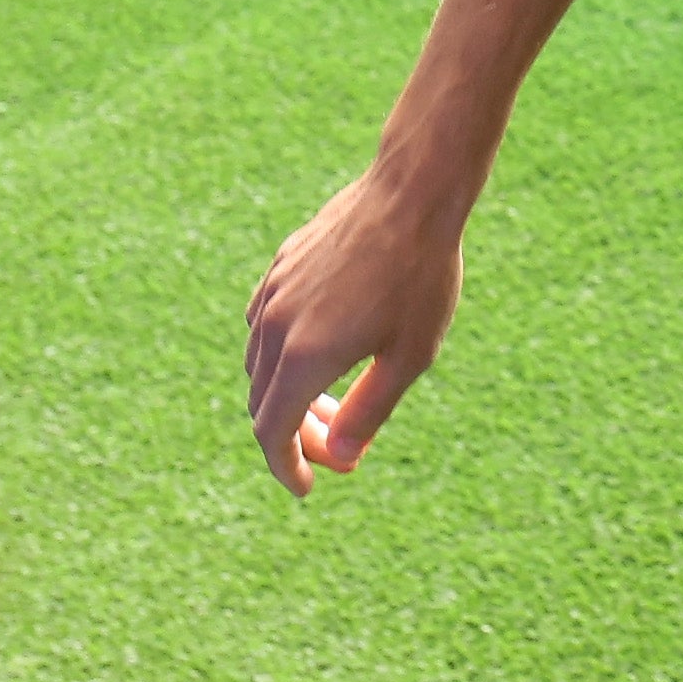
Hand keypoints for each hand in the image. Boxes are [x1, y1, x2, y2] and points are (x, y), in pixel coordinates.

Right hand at [243, 164, 466, 497]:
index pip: (272, 432)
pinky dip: (283, 354)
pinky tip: (322, 349)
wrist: (412, 194)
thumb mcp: (410, 354)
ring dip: (289, 394)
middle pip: (265, 402)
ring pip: (260, 364)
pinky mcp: (280, 266)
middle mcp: (275, 327)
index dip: (285, 467)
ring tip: (338, 400)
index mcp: (304, 357)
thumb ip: (371, 409)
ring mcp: (273, 293)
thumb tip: (340, 453)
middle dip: (296, 435)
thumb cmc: (421, 276)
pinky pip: (265, 325)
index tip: (307, 487)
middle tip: (340, 448)